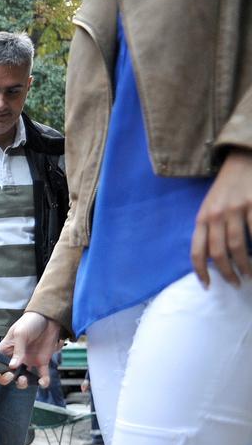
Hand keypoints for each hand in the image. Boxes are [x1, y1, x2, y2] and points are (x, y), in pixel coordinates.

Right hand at [0, 311, 61, 388]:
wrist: (49, 318)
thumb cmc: (30, 322)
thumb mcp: (20, 333)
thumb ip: (17, 350)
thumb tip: (13, 366)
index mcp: (5, 350)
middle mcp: (15, 358)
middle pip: (6, 375)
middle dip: (5, 379)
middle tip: (10, 376)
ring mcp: (28, 361)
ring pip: (22, 379)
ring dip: (22, 383)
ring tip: (24, 379)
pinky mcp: (41, 362)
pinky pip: (42, 375)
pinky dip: (43, 382)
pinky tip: (43, 382)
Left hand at [191, 150, 251, 286]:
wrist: (243, 158)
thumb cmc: (227, 188)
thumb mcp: (211, 207)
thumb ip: (209, 229)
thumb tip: (213, 258)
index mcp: (202, 218)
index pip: (197, 251)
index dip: (201, 272)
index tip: (208, 286)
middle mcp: (215, 215)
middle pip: (218, 253)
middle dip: (228, 272)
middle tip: (237, 283)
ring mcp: (235, 209)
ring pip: (238, 246)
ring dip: (245, 265)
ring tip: (251, 275)